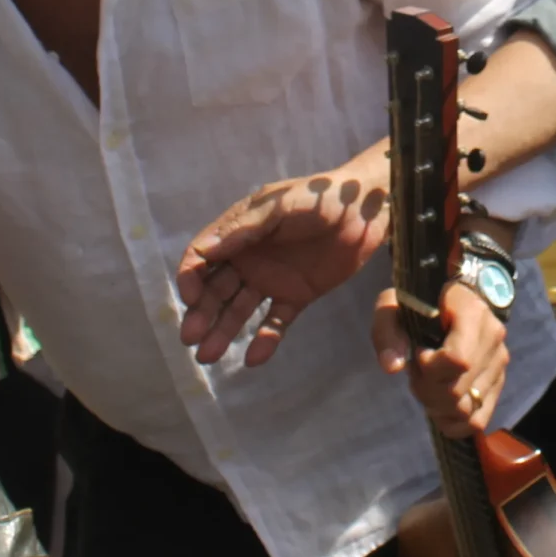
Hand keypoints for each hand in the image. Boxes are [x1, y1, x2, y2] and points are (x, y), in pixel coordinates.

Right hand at [178, 165, 390, 366]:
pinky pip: (275, 321)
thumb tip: (203, 251)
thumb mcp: (279, 205)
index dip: (190, 278)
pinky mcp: (297, 296)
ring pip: (240, 310)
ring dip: (223, 331)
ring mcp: (272, 279)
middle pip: (216, 290)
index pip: (203, 258)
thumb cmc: (320, 197)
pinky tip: (254, 359)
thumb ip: (244, 228)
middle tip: (190, 339)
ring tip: (208, 356)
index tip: (190, 299)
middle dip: (201, 314)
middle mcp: (249, 259)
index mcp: (239, 233)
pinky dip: (264, 340)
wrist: (366, 209)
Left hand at [373, 280, 508, 437]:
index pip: (458, 360)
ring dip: (437, 406)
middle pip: (457, 390)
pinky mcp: (498, 382)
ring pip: (466, 409)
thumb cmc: (419, 300)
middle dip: (426, 389)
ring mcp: (498, 362)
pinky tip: (439, 408)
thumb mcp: (393, 306)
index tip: (419, 352)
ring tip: (428, 385)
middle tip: (416, 372)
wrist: (450, 298)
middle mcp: (493, 338)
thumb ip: (386, 331)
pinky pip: (478, 421)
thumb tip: (393, 367)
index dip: (430, 367)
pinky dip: (453, 423)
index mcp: (472, 312)